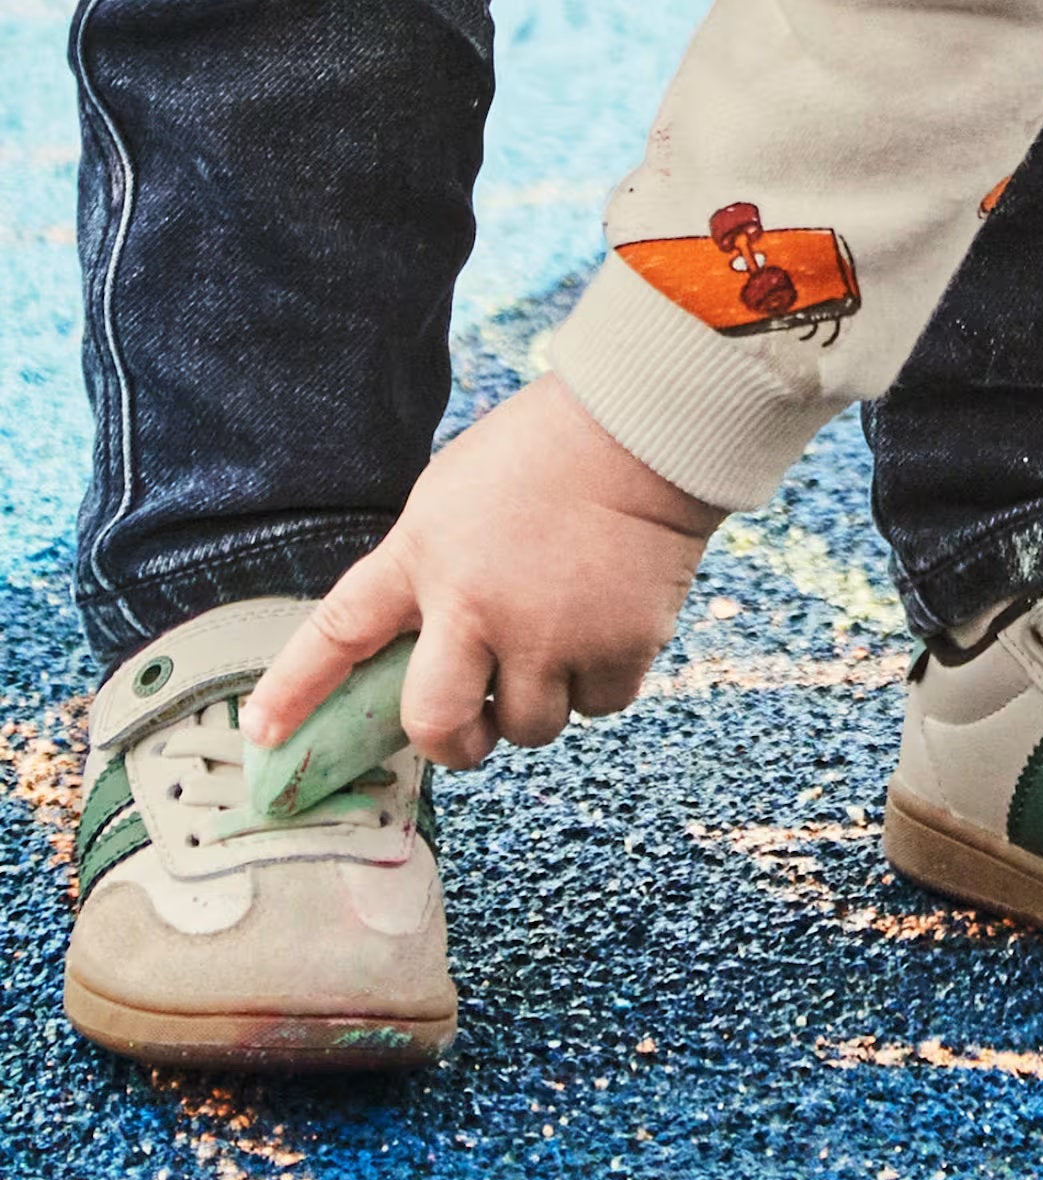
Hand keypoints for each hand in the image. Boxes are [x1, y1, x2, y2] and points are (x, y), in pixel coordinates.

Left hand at [240, 375, 722, 765]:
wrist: (643, 432)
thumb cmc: (543, 453)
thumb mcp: (449, 501)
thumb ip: (427, 572)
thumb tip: (429, 654)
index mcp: (423, 557)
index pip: (340, 632)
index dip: (294, 691)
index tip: (262, 735)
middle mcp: (477, 606)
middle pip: (436, 724)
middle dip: (449, 746)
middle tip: (467, 734)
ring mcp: (550, 635)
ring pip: (528, 727)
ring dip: (536, 703)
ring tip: (558, 643)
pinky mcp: (619, 647)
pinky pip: (598, 705)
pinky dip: (599, 683)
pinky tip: (606, 627)